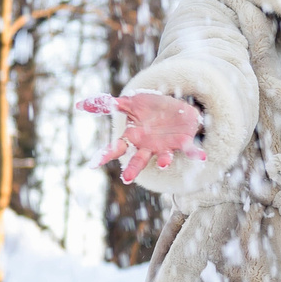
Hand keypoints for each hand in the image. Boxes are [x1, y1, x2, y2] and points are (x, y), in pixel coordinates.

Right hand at [78, 91, 203, 182]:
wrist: (175, 108)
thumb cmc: (149, 108)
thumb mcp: (128, 102)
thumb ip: (106, 104)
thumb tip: (79, 104)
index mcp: (133, 137)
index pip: (116, 148)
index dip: (105, 155)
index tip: (93, 164)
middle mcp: (147, 147)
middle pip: (138, 160)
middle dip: (133, 169)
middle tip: (126, 178)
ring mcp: (165, 147)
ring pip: (162, 158)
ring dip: (163, 161)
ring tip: (163, 164)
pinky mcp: (183, 142)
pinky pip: (189, 149)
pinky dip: (195, 153)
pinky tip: (201, 156)